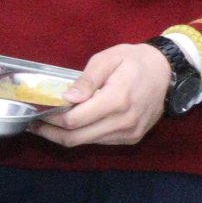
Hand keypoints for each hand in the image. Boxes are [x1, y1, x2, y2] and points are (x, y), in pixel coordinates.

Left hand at [36, 41, 170, 146]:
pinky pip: (100, 141)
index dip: (51, 119)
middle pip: (76, 138)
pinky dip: (83, 135)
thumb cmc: (134, 61)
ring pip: (87, 142)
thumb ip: (86, 80)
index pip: (74, 120)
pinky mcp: (132, 138)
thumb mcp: (107, 59)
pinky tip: (74, 124)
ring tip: (49, 123)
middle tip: (34, 125)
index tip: (37, 112)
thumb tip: (66, 98)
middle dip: (51, 133)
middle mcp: (124, 122)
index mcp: (117, 100)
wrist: (167, 71)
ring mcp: (130, 133)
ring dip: (65, 136)